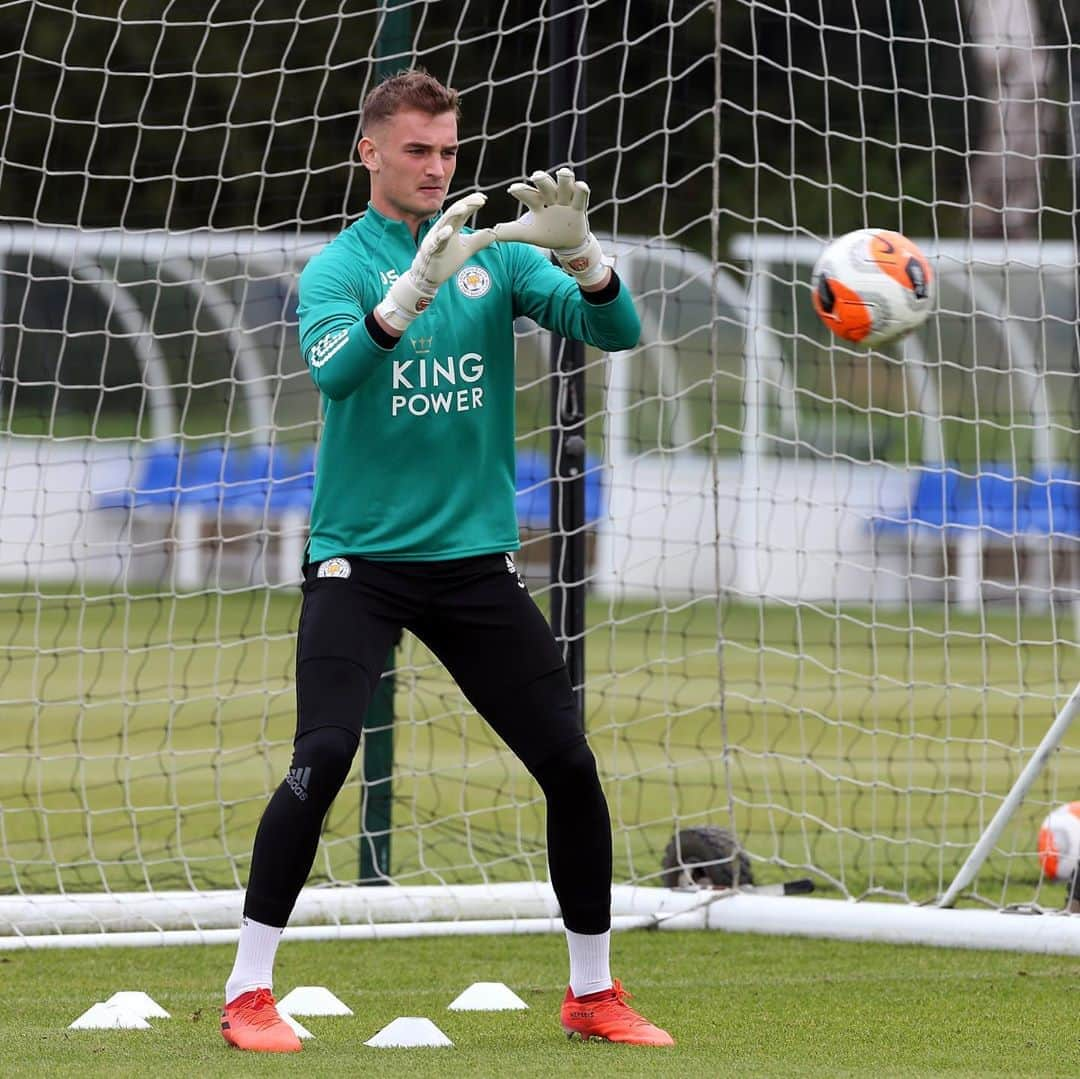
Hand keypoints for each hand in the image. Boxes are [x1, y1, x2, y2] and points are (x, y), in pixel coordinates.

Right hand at [376, 193, 495, 331]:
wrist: (428, 277)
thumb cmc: (445, 261)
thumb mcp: (466, 249)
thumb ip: (479, 240)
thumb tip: (494, 233)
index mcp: (452, 227)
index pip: (463, 212)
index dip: (472, 204)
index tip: (483, 198)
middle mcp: (443, 229)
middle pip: (455, 212)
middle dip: (466, 204)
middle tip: (479, 199)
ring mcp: (435, 239)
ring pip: (444, 223)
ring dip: (454, 214)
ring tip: (464, 207)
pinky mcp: (431, 251)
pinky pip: (436, 242)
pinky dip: (442, 236)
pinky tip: (448, 230)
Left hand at [493, 167, 607, 286]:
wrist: (567, 243)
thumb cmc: (547, 234)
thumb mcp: (529, 234)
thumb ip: (512, 232)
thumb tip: (492, 234)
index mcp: (538, 202)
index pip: (528, 195)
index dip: (521, 191)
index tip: (512, 189)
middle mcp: (551, 198)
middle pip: (546, 185)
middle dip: (542, 180)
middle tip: (536, 176)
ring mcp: (566, 201)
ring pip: (565, 185)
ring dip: (564, 179)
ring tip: (562, 172)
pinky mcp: (579, 207)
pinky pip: (581, 196)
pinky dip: (581, 190)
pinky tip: (580, 185)